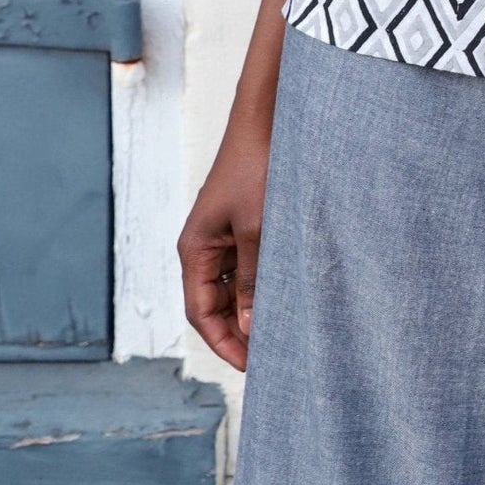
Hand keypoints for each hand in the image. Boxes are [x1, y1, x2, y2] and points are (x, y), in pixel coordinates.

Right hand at [177, 120, 271, 370]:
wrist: (268, 117)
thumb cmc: (258, 166)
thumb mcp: (258, 228)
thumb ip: (253, 279)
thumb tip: (251, 328)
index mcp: (195, 249)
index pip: (201, 312)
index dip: (224, 343)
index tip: (252, 367)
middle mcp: (205, 245)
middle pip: (216, 303)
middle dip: (240, 330)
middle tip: (274, 354)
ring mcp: (225, 233)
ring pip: (235, 284)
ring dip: (255, 306)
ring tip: (286, 328)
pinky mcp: (245, 220)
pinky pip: (250, 262)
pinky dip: (265, 280)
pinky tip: (289, 291)